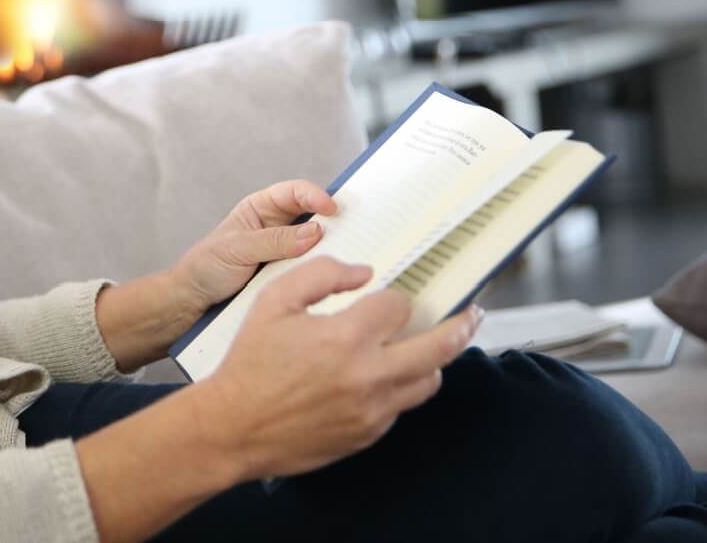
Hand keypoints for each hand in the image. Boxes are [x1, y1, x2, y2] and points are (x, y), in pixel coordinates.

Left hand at [168, 179, 340, 320]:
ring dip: (331, 246)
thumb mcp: (237, 249)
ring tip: (349, 252)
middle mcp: (278, 225)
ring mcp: (286, 250)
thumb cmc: (207, 266)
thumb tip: (315, 232)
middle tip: (354, 230)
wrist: (195, 299)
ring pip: (317, 243)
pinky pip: (311, 266)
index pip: (294, 192)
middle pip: (313, 215)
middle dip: (333, 220)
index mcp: (261, 207)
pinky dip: (323, 267)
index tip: (331, 209)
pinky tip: (334, 273)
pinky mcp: (289, 273)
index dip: (315, 196)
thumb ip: (274, 241)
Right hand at [200, 257, 482, 481]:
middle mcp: (368, 374)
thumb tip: (363, 272)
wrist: (234, 427)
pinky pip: (401, 406)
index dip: (393, 296)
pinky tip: (384, 376)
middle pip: (440, 346)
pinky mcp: (369, 433)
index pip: (398, 305)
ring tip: (428, 347)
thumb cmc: (250, 362)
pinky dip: (400, 387)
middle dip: (461, 325)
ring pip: (429, 381)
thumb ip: (320, 274)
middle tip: (472, 314)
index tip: (386, 298)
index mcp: (346, 336)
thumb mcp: (273, 301)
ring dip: (432, 360)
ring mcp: (373, 409)